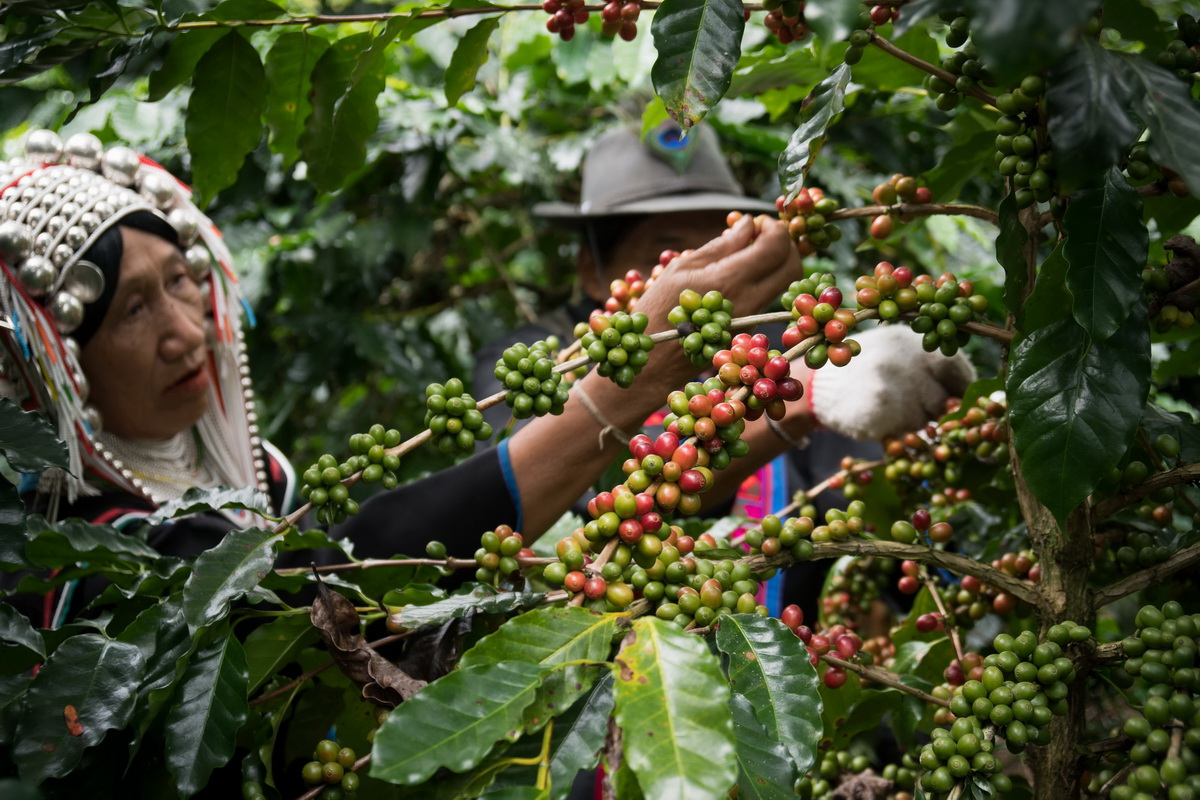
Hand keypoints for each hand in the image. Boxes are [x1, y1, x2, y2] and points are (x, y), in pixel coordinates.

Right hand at [633, 215, 801, 386]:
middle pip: (792, 264)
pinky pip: (770, 295)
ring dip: (777, 260)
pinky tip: (742, 271)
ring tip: (750, 250)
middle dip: (784, 242)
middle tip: (760, 234)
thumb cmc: (658, 311)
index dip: (773, 227)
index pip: (775, 245)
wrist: (655, 361)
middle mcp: (750, 299)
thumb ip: (720, 246)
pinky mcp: (750, 326)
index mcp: (730, 279)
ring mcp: (753, 316)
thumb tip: (746, 225)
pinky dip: (766, 276)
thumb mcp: (681, 269)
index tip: (756, 222)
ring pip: (786, 282)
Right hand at [807, 324, 975, 440]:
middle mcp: (907, 359)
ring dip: (916, 425)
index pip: (957, 371)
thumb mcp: (894, 350)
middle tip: (919, 413)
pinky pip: (906, 434)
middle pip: (945, 400)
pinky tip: (883, 425)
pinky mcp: (881, 409)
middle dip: (936, 412)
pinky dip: (899, 437)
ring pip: (927, 421)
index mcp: (914, 342)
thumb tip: (967, 393)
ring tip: (894, 415)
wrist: (813, 385)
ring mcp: (894, 385)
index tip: (954, 402)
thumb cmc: (861, 369)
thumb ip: (928, 364)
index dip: (959, 391)